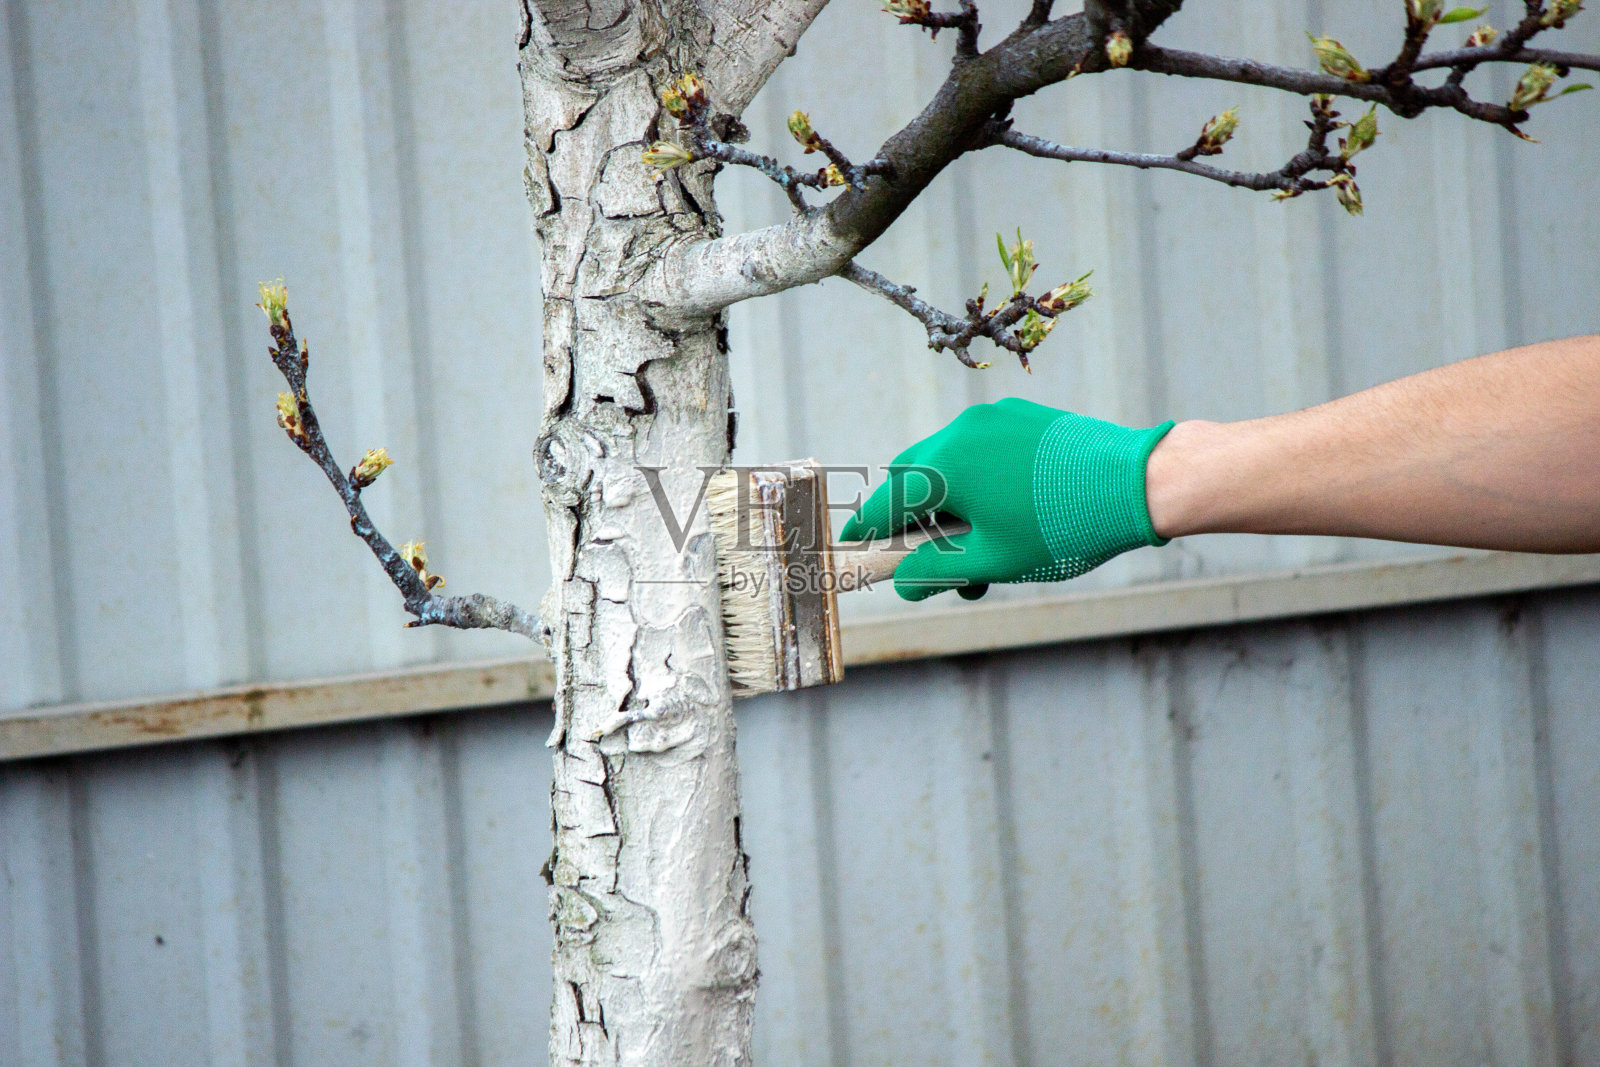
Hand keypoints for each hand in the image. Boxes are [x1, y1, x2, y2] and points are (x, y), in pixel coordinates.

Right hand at [840, 398, 1173, 600]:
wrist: (1138, 482)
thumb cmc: (1063, 526)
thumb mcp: (993, 561)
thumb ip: (937, 571)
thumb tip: (904, 582)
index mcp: (946, 466)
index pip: (887, 501)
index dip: (866, 529)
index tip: (851, 546)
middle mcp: (962, 432)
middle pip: (914, 477)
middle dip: (913, 521)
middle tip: (929, 562)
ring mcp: (995, 421)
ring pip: (949, 465)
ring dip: (950, 506)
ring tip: (982, 554)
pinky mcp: (1024, 419)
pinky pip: (982, 451)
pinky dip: (978, 484)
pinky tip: (1009, 516)